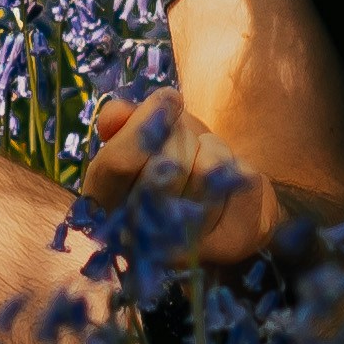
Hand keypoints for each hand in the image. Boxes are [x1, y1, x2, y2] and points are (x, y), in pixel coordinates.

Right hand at [73, 89, 283, 266]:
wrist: (223, 203)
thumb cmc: (175, 163)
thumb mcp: (144, 137)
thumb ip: (123, 121)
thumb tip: (114, 116)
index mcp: (105, 207)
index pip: (115, 165)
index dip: (142, 126)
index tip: (168, 97)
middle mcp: (140, 238)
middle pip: (165, 165)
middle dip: (181, 135)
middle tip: (185, 138)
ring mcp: (186, 246)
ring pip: (207, 170)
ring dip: (210, 149)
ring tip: (204, 160)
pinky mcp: (230, 242)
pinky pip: (238, 180)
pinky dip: (236, 165)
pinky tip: (226, 182)